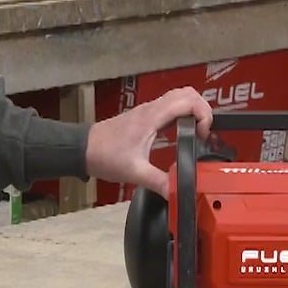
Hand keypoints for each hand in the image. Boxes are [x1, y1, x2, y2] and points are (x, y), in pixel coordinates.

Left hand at [85, 86, 213, 193]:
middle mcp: (152, 109)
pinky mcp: (145, 116)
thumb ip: (159, 182)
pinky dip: (183, 113)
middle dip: (203, 109)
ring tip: (196, 133)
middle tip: (204, 132)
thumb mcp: (135, 172)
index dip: (204, 115)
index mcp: (153, 117)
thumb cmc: (106, 156)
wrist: (83, 149)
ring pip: (179, 96)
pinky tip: (181, 133)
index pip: (188, 101)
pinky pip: (170, 105)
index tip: (203, 135)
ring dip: (194, 110)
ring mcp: (148, 110)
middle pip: (188, 93)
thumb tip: (178, 193)